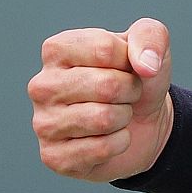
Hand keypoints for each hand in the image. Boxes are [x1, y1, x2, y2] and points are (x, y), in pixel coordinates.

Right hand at [28, 17, 173, 182]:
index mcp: (57, 49)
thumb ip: (150, 35)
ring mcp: (43, 123)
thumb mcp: (150, 44)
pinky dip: (119, 143)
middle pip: (106, 85)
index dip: (130, 60)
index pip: (105, 49)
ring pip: (104, 119)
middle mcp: (41, 85)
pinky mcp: (53, 157)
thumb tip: (146, 65)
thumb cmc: (137, 78)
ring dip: (124, 117)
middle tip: (126, 94)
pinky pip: (101, 149)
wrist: (142, 123)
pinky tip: (108, 137)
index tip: (127, 66)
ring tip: (116, 113)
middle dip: (131, 91)